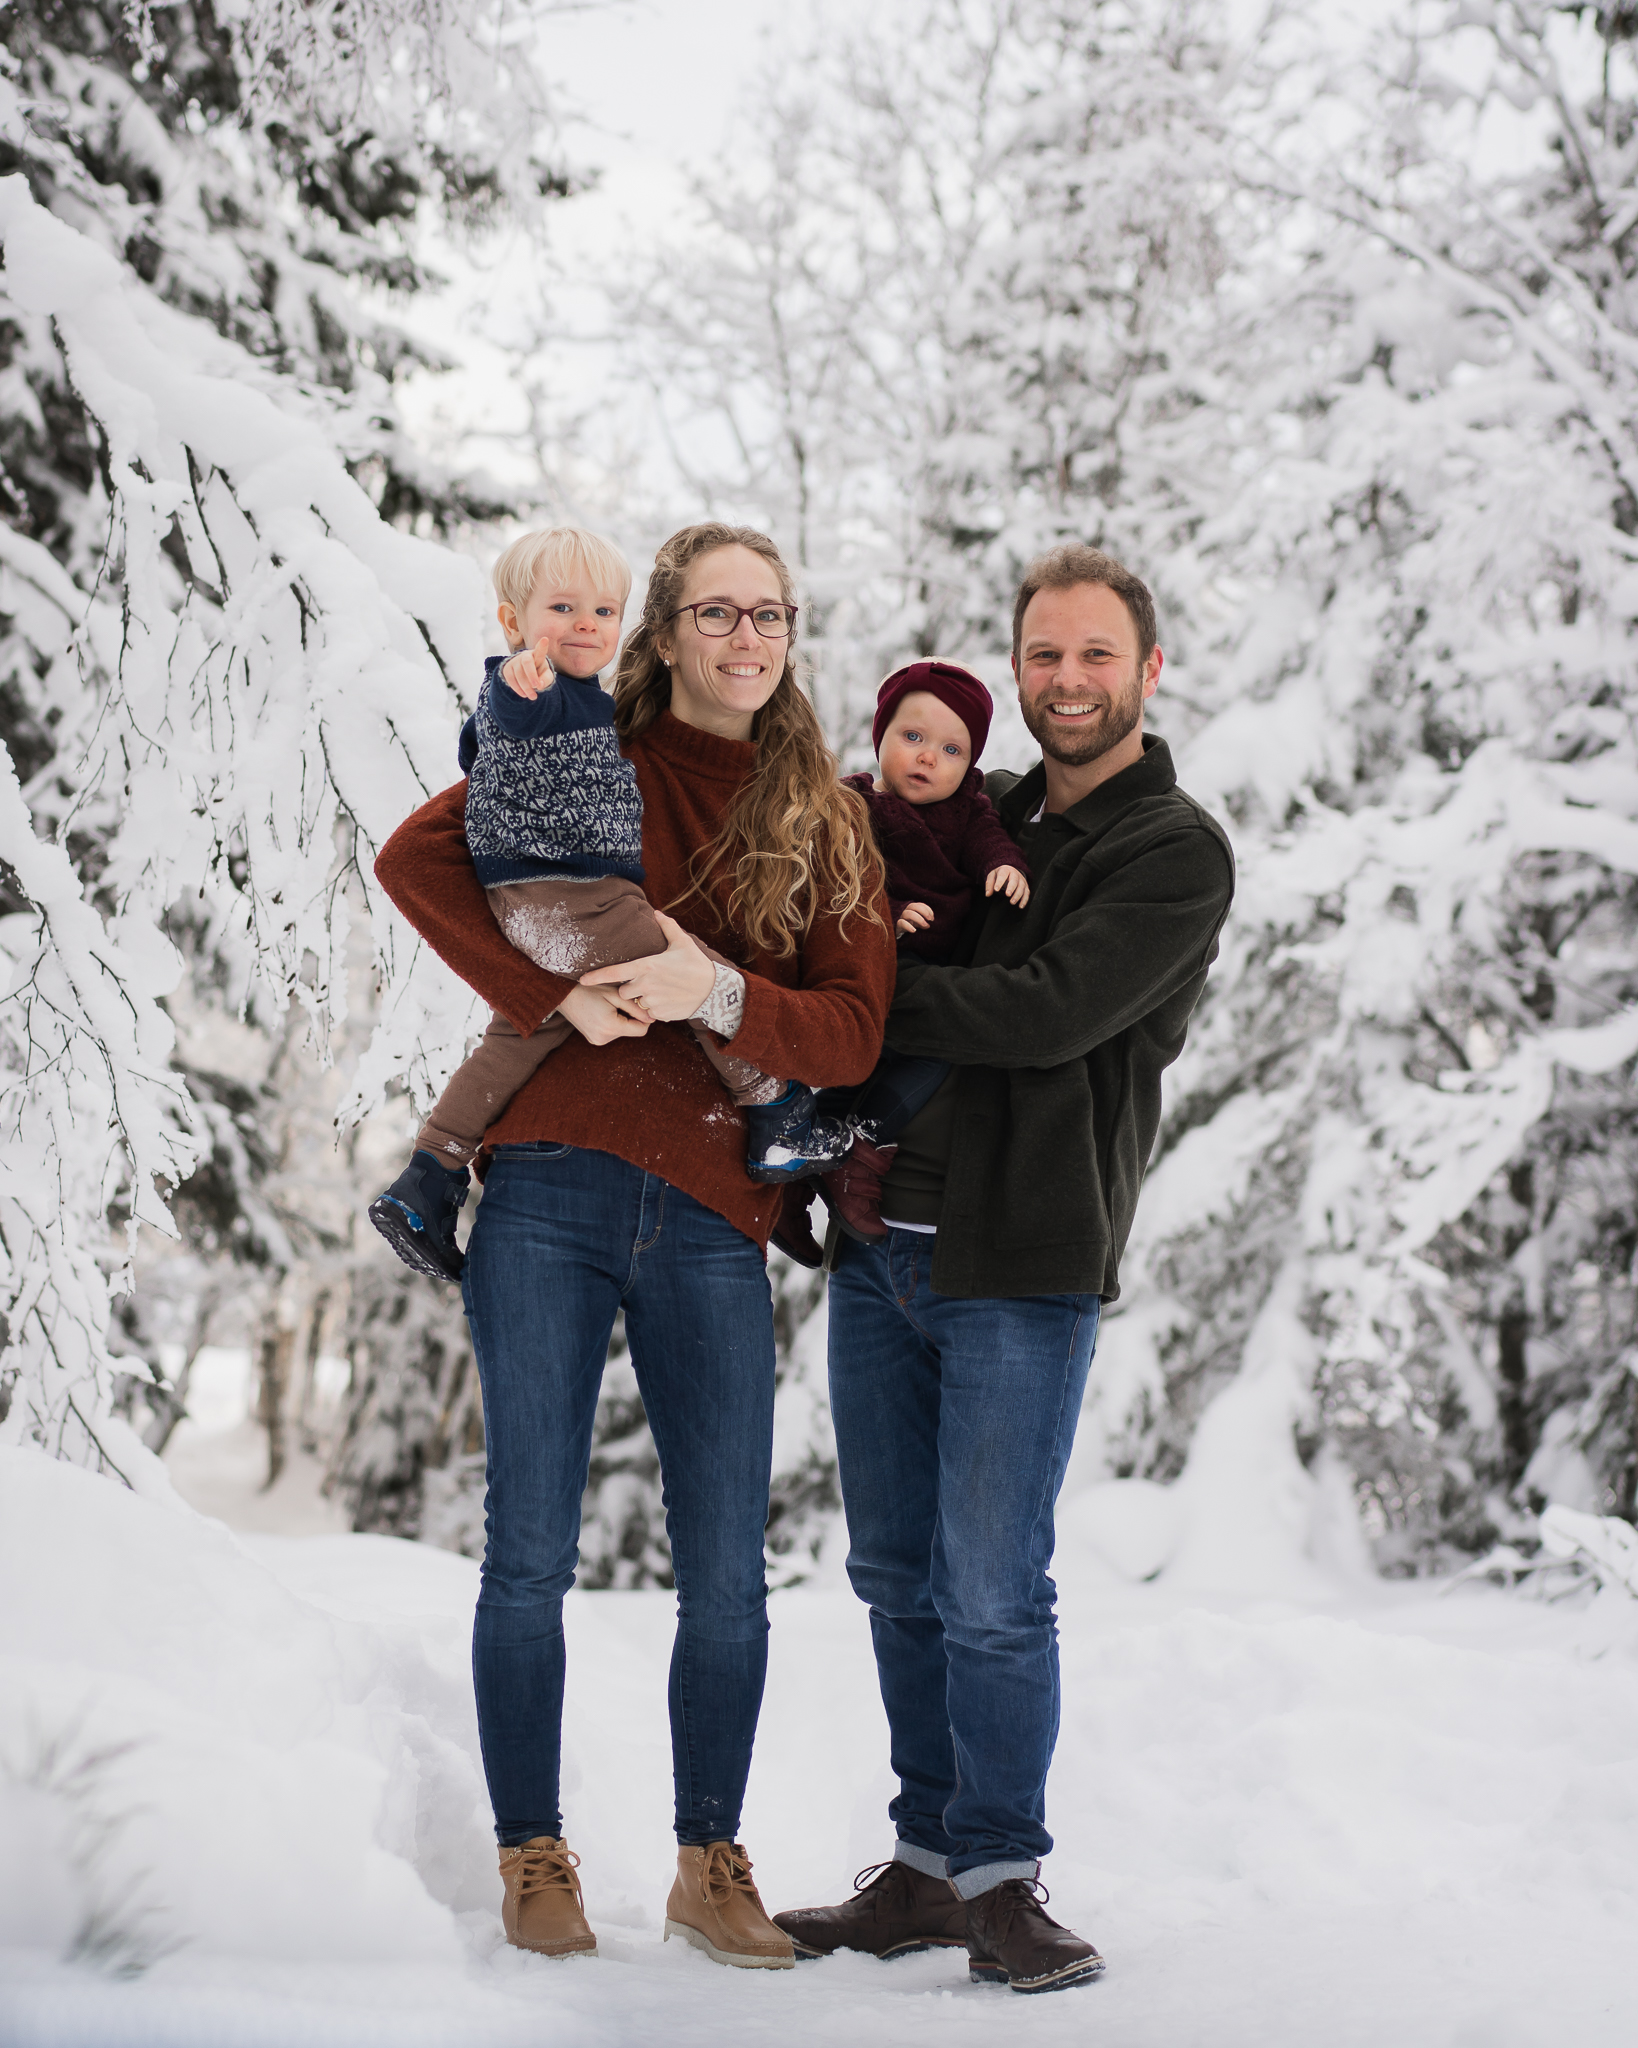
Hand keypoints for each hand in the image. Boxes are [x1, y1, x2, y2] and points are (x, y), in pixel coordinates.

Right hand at [500, 636, 556, 700]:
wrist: (526, 674)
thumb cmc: (540, 673)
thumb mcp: (546, 677)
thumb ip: (546, 680)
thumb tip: (539, 685)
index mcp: (538, 655)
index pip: (540, 650)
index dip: (542, 646)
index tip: (545, 639)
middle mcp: (525, 655)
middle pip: (527, 663)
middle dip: (531, 675)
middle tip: (537, 687)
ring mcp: (515, 661)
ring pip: (519, 674)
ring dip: (526, 687)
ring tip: (533, 696)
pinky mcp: (507, 668)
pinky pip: (510, 679)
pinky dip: (517, 688)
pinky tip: (524, 694)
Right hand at [553, 981, 649, 1044]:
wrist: (562, 994)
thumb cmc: (588, 989)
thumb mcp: (615, 994)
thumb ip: (635, 1007)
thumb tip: (652, 1018)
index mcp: (610, 1027)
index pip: (641, 1030)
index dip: (644, 1018)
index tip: (640, 1005)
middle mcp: (603, 1038)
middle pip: (632, 1031)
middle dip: (631, 1017)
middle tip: (619, 1002)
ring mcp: (597, 1041)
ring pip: (622, 1032)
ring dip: (622, 1020)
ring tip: (608, 1006)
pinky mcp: (594, 1040)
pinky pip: (612, 1033)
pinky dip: (613, 1023)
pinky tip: (603, 1012)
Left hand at [578, 911, 716, 1021]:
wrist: (713, 990)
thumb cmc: (696, 965)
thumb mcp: (682, 942)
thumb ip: (667, 927)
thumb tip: (656, 912)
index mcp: (647, 966)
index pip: (615, 972)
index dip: (596, 976)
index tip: (582, 980)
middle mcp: (646, 984)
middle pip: (624, 991)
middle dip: (631, 988)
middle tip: (647, 982)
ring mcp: (652, 1000)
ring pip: (636, 1003)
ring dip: (643, 999)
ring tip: (661, 991)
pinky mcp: (660, 1013)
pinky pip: (649, 1013)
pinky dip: (655, 1008)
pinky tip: (668, 1000)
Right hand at [895, 901, 934, 936]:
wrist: (897, 935)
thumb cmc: (909, 928)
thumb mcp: (917, 925)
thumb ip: (923, 923)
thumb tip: (928, 925)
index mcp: (911, 910)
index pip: (919, 905)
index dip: (927, 909)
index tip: (932, 917)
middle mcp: (905, 912)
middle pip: (912, 906)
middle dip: (923, 911)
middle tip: (930, 919)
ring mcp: (900, 918)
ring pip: (907, 913)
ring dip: (918, 918)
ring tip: (925, 925)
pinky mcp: (897, 926)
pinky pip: (901, 923)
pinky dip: (908, 926)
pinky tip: (914, 930)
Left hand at [985, 865, 1029, 906]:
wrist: (1010, 871)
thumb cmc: (1000, 875)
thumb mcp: (992, 876)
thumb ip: (989, 884)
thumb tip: (987, 894)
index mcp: (1005, 870)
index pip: (1002, 875)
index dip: (999, 882)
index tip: (996, 889)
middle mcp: (1015, 874)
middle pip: (1014, 880)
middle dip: (1011, 888)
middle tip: (1007, 895)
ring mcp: (1021, 880)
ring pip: (1021, 887)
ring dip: (1018, 895)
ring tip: (1012, 902)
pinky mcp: (1026, 886)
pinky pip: (1027, 893)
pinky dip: (1024, 900)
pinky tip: (1021, 906)